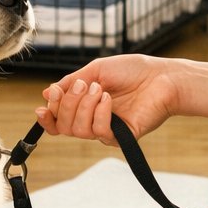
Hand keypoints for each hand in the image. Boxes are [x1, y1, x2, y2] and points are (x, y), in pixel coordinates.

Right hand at [35, 55, 178, 146]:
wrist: (161, 77)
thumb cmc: (132, 71)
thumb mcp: (95, 70)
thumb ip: (70, 83)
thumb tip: (46, 94)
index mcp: (84, 105)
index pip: (58, 120)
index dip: (48, 115)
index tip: (48, 99)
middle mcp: (92, 120)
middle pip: (64, 126)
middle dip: (68, 104)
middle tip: (84, 85)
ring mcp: (107, 129)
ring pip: (78, 131)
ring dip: (85, 107)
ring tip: (101, 90)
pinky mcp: (121, 137)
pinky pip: (100, 132)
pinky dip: (100, 113)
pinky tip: (109, 99)